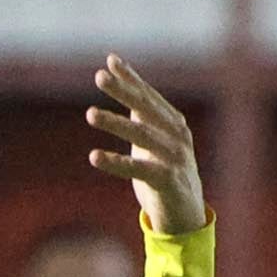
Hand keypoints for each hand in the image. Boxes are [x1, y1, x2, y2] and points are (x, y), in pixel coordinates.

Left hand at [87, 57, 204, 235]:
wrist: (186, 215)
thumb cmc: (165, 173)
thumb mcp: (155, 141)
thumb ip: (141, 115)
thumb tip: (123, 83)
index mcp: (173, 123)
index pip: (148, 96)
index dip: (131, 78)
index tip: (110, 62)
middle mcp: (177, 136)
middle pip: (146, 109)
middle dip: (123, 91)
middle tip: (99, 77)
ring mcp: (175, 158)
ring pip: (142, 136)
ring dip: (115, 124)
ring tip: (90, 114)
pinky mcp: (168, 181)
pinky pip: (139, 170)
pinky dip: (116, 163)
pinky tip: (94, 156)